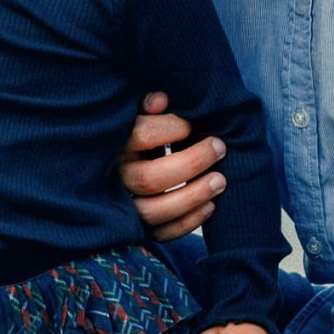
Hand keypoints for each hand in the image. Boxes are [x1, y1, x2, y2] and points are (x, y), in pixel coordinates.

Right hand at [118, 91, 226, 240]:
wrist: (113, 170)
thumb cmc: (132, 137)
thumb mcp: (134, 117)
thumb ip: (146, 107)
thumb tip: (161, 100)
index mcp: (113, 146)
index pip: (141, 136)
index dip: (171, 128)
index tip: (190, 125)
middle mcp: (115, 179)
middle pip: (150, 179)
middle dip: (192, 163)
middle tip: (219, 148)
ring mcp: (123, 208)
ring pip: (155, 210)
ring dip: (193, 196)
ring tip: (220, 181)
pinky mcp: (136, 229)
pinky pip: (161, 233)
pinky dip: (188, 222)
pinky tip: (210, 206)